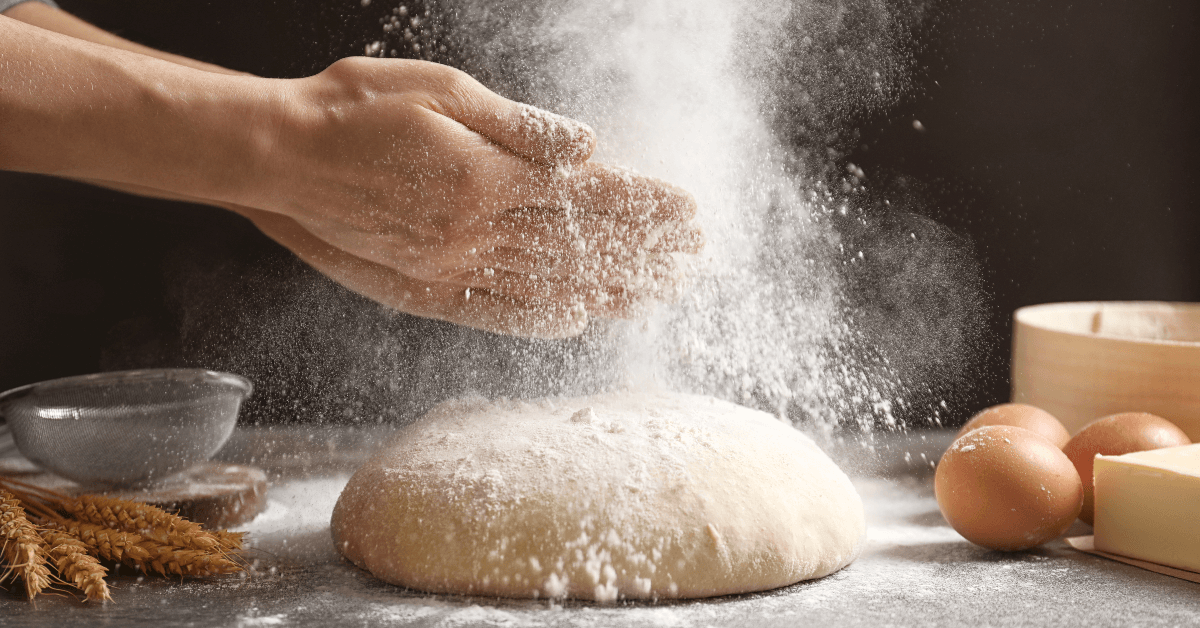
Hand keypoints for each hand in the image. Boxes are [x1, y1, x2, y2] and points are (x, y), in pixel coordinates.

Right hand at [230, 57, 701, 336]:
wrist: (276, 157)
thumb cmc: (354, 110)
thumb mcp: (441, 92)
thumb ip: (519, 127)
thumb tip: (588, 148)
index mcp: (483, 179)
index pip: (586, 199)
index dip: (643, 207)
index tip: (687, 212)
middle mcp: (472, 233)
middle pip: (577, 248)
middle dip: (642, 251)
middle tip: (692, 256)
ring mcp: (448, 268)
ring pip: (546, 286)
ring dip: (609, 290)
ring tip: (657, 291)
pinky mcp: (423, 288)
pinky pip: (495, 312)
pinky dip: (543, 318)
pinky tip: (580, 318)